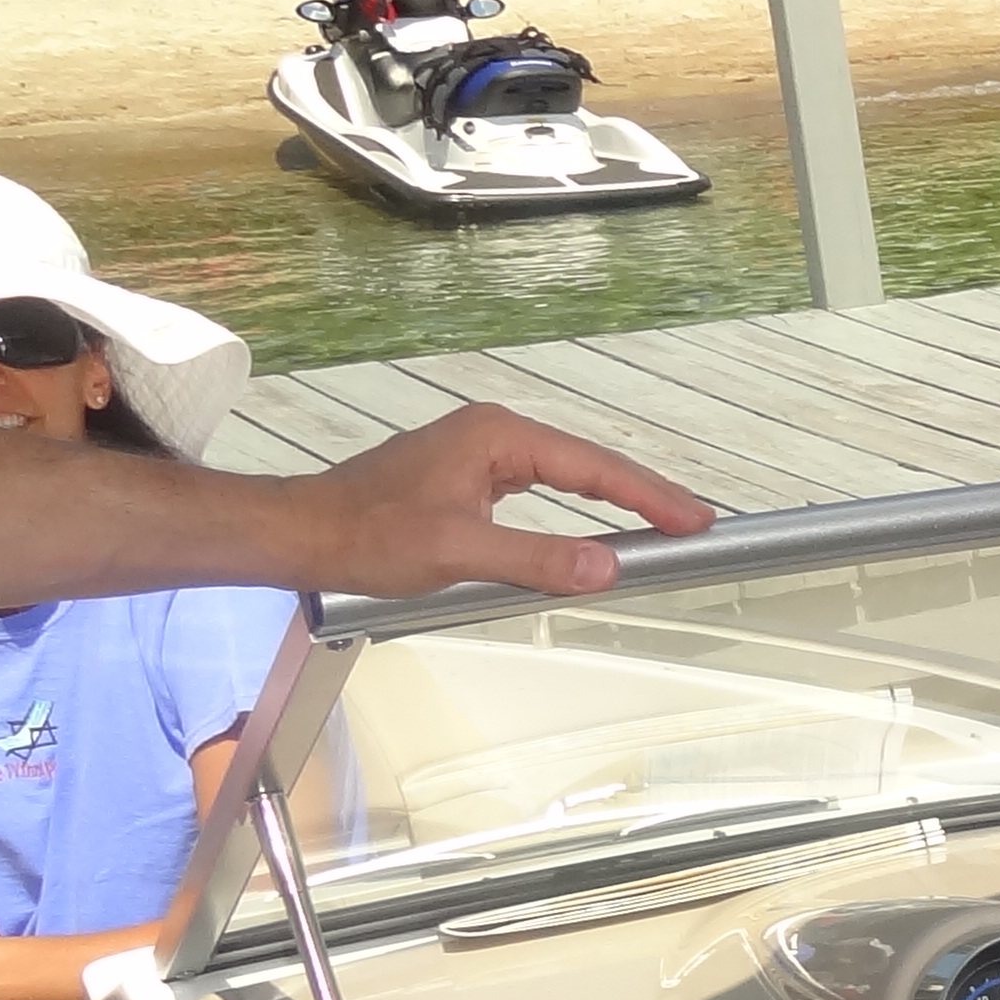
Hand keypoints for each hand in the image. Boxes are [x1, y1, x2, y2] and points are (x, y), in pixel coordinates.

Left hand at [287, 403, 716, 597]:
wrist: (303, 532)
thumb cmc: (366, 534)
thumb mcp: (458, 552)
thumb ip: (537, 558)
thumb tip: (607, 565)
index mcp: (497, 437)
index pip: (592, 466)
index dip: (649, 495)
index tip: (695, 519)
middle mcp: (493, 434)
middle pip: (589, 464)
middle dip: (645, 494)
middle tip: (697, 524)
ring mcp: (480, 452)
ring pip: (567, 475)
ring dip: (614, 499)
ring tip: (664, 523)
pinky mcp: (469, 475)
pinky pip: (541, 488)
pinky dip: (578, 505)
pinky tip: (598, 525)